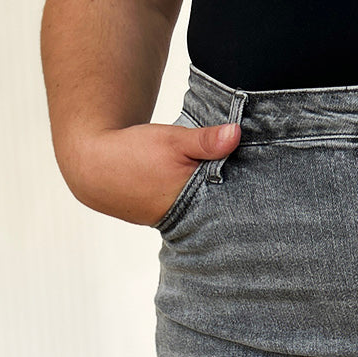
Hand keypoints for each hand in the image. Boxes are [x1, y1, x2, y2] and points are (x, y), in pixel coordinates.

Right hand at [68, 120, 241, 227]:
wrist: (93, 168)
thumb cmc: (132, 153)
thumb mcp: (172, 140)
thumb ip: (206, 141)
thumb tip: (237, 133)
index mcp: (193, 202)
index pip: (233, 204)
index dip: (249, 193)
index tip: (264, 188)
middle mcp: (187, 219)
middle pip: (223, 210)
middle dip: (237, 200)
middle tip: (258, 194)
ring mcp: (176, 223)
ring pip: (208, 213)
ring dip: (218, 202)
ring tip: (240, 195)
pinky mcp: (167, 220)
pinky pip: (194, 214)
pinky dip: (202, 204)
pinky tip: (210, 196)